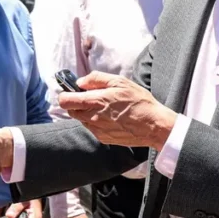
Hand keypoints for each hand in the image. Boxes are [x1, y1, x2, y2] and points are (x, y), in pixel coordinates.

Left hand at [57, 71, 176, 148]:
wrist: (153, 125)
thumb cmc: (139, 101)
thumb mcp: (119, 82)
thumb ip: (96, 79)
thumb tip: (80, 82)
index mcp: (95, 101)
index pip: (65, 101)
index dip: (65, 94)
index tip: (72, 91)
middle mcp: (92, 117)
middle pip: (71, 111)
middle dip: (76, 103)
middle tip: (91, 98)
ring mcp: (97, 129)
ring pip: (81, 120)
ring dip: (86, 113)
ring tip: (104, 108)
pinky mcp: (103, 138)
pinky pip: (92, 128)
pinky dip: (96, 122)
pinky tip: (110, 118)